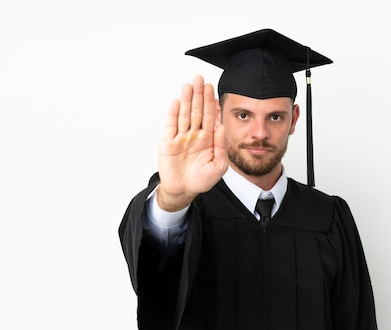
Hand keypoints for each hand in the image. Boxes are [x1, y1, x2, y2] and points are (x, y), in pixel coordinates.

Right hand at [157, 75, 227, 210]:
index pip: (211, 117)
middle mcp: (195, 135)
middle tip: (200, 78)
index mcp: (208, 139)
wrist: (184, 191)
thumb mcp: (219, 166)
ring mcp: (181, 137)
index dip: (211, 103)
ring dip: (187, 99)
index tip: (212, 88)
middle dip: (199, 95)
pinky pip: (171, 125)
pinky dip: (173, 113)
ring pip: (185, 114)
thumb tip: (222, 127)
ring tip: (189, 84)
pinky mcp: (168, 142)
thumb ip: (221, 146)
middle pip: (198, 111)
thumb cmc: (202, 180)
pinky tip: (177, 102)